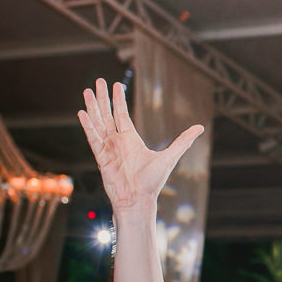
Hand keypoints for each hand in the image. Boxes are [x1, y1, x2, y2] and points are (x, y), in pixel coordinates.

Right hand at [78, 78, 203, 214]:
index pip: (122, 114)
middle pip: (108, 114)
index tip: (116, 85)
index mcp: (132, 140)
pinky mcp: (101, 157)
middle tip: (99, 81)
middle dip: (103, 98)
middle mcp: (118, 141)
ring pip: (98, 122)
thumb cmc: (152, 182)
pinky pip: (93, 138)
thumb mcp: (170, 156)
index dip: (118, 100)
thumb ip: (183, 141)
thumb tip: (200, 128)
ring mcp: (108, 148)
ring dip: (92, 107)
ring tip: (87, 90)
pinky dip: (88, 126)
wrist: (139, 200)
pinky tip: (82, 113)